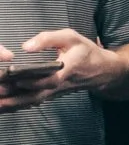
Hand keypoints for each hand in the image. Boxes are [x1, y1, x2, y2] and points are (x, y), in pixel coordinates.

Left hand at [0, 31, 117, 111]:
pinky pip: (31, 102)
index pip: (51, 79)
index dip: (34, 81)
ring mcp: (53, 92)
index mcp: (67, 69)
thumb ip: (49, 39)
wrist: (102, 71)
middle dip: (13, 97)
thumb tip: (26, 47)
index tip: (16, 79)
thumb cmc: (86, 53)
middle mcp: (59, 85)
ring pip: (30, 101)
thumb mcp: (72, 38)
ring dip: (11, 104)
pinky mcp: (49, 95)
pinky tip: (3, 106)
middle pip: (35, 95)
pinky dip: (15, 106)